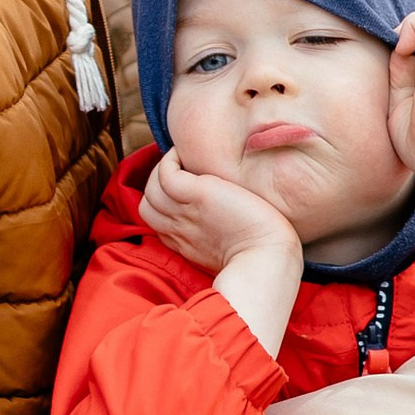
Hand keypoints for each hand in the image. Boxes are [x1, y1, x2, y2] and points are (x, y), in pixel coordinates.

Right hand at [141, 151, 301, 278]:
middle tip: (183, 171)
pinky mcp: (198, 195)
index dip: (164, 203)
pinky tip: (185, 156)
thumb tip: (223, 217)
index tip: (184, 189)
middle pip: (147, 206)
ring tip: (184, 160)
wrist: (268, 258)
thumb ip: (216, 233)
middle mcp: (180, 228)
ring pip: (151, 190)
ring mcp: (186, 212)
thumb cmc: (260, 256)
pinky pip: (165, 174)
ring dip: (163, 169)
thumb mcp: (228, 246)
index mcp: (185, 243)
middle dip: (157, 186)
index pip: (157, 221)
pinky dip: (170, 161)